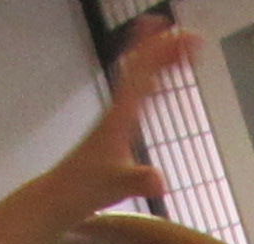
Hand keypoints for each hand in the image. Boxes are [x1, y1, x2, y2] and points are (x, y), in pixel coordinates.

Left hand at [54, 22, 197, 213]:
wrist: (60, 196)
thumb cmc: (87, 189)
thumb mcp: (119, 187)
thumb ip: (140, 182)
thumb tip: (159, 182)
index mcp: (120, 115)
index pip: (142, 73)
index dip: (162, 52)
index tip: (182, 36)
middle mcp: (117, 109)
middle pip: (142, 67)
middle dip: (166, 48)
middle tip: (194, 39)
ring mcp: (115, 116)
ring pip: (138, 76)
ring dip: (159, 59)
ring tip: (183, 51)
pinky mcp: (115, 126)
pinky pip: (136, 93)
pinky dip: (150, 80)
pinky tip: (160, 83)